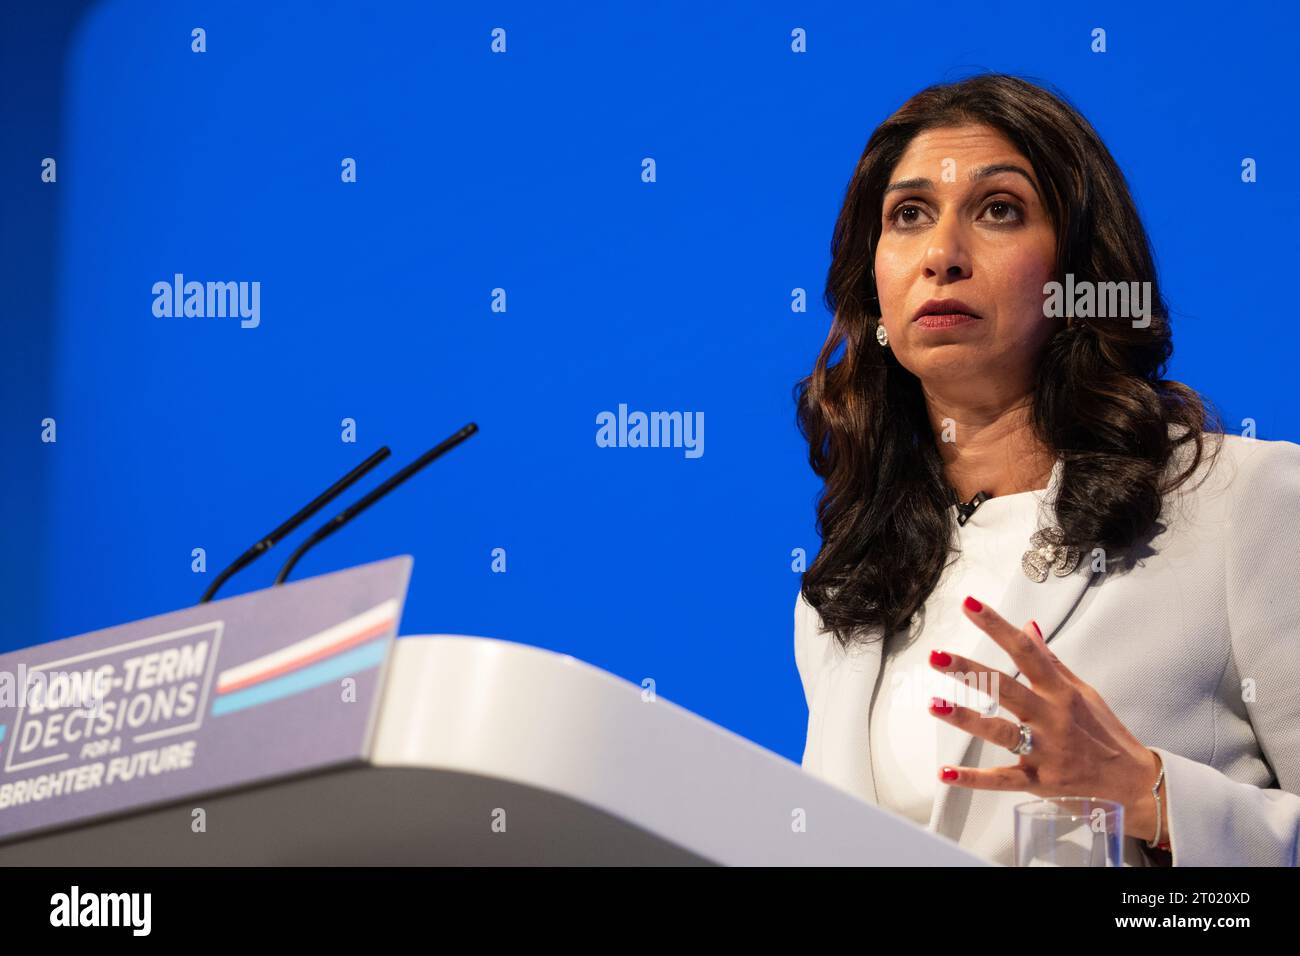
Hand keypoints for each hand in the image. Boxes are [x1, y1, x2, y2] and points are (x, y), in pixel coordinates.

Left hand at [927, 595, 1167, 845]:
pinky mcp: (1039, 781)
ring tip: (934, 705)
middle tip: (936, 656)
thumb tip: (1027, 626)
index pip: (1024, 651)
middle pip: (1006, 688)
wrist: (1132, 782)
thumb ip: (1050, 660)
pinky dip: (973, 779)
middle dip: (970, 671)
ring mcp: (1044, 750)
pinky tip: (944, 774)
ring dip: (966, 719)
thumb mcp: (1082, 691)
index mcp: (1060, 691)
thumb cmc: (1103, 732)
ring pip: (1001, 732)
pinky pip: (1002, 779)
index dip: (996, 626)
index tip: (968, 603)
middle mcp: (1051, 717)